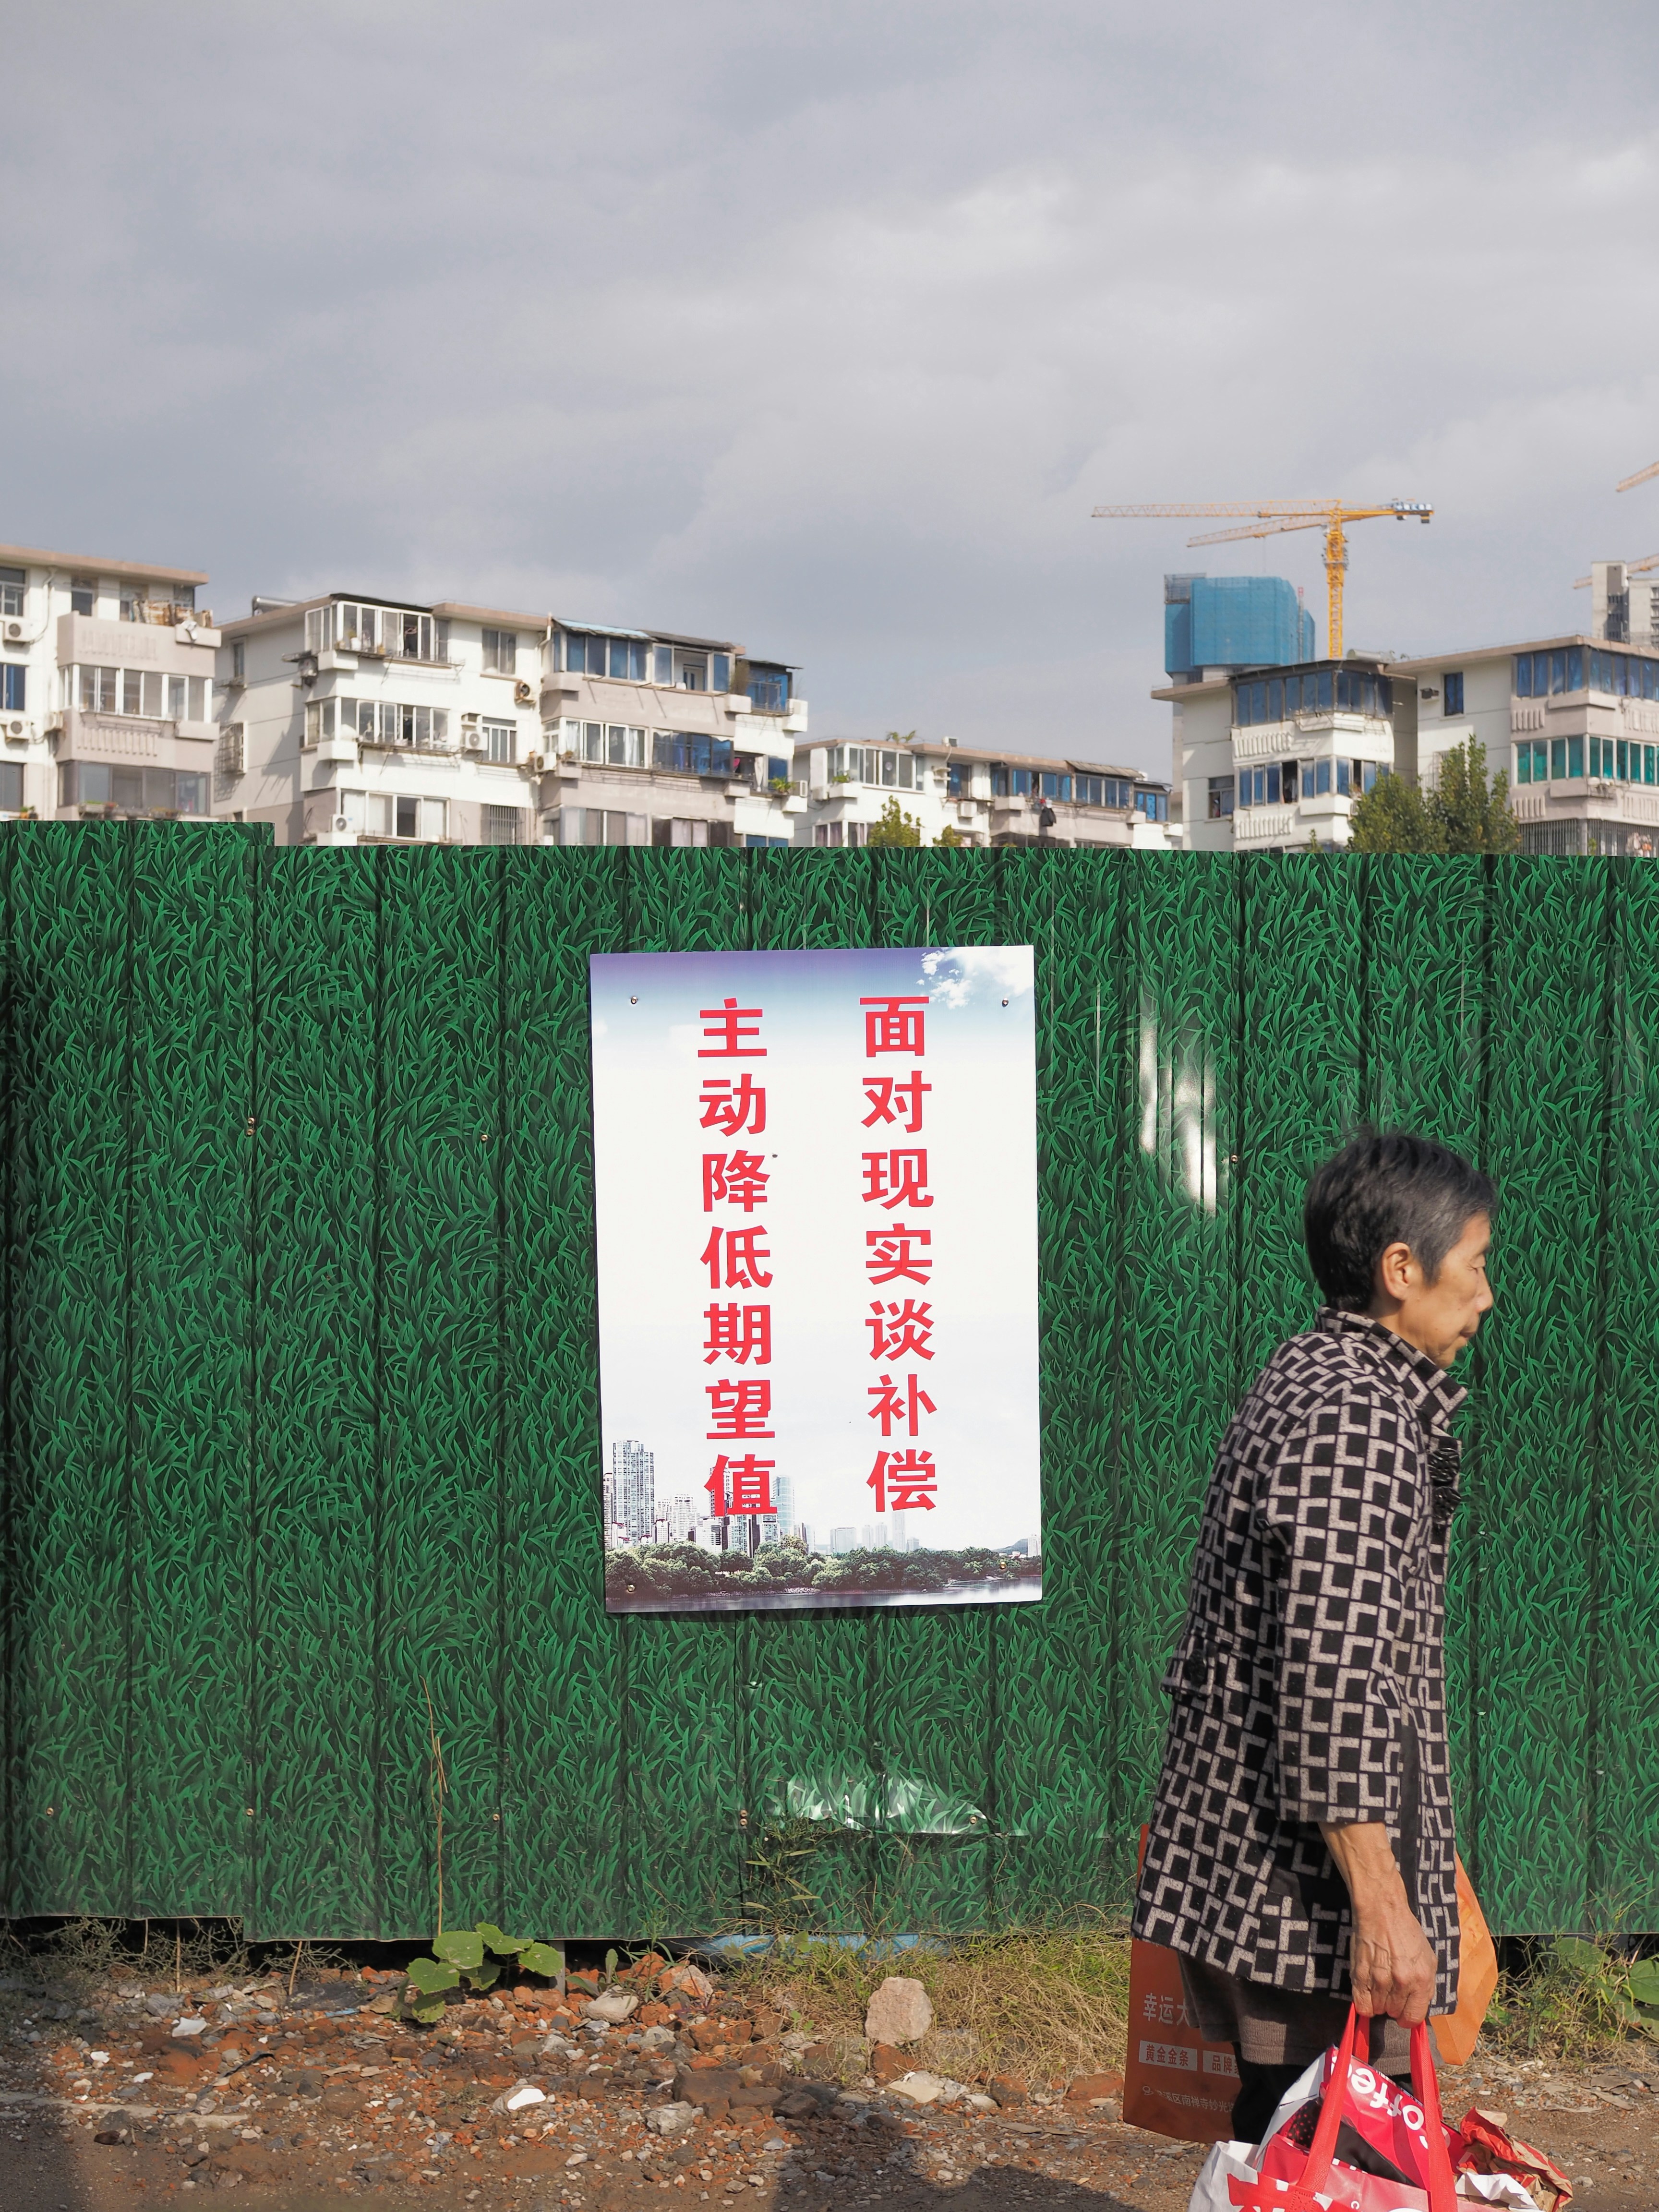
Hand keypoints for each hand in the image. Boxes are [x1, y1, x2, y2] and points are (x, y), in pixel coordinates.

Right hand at [1319, 1819, 1437, 2024]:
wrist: (1382, 1910)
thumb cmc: (1406, 1932)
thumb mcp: (1428, 1958)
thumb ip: (1426, 1985)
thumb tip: (1418, 2006)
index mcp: (1421, 1979)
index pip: (1414, 2017)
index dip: (1408, 2017)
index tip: (1404, 2012)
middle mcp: (1401, 1982)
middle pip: (1394, 2013)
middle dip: (1394, 2006)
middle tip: (1392, 1990)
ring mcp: (1379, 1979)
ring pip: (1378, 2009)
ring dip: (1379, 2002)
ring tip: (1379, 1986)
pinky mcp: (1360, 1974)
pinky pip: (1361, 2004)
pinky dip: (1364, 2003)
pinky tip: (1367, 1992)